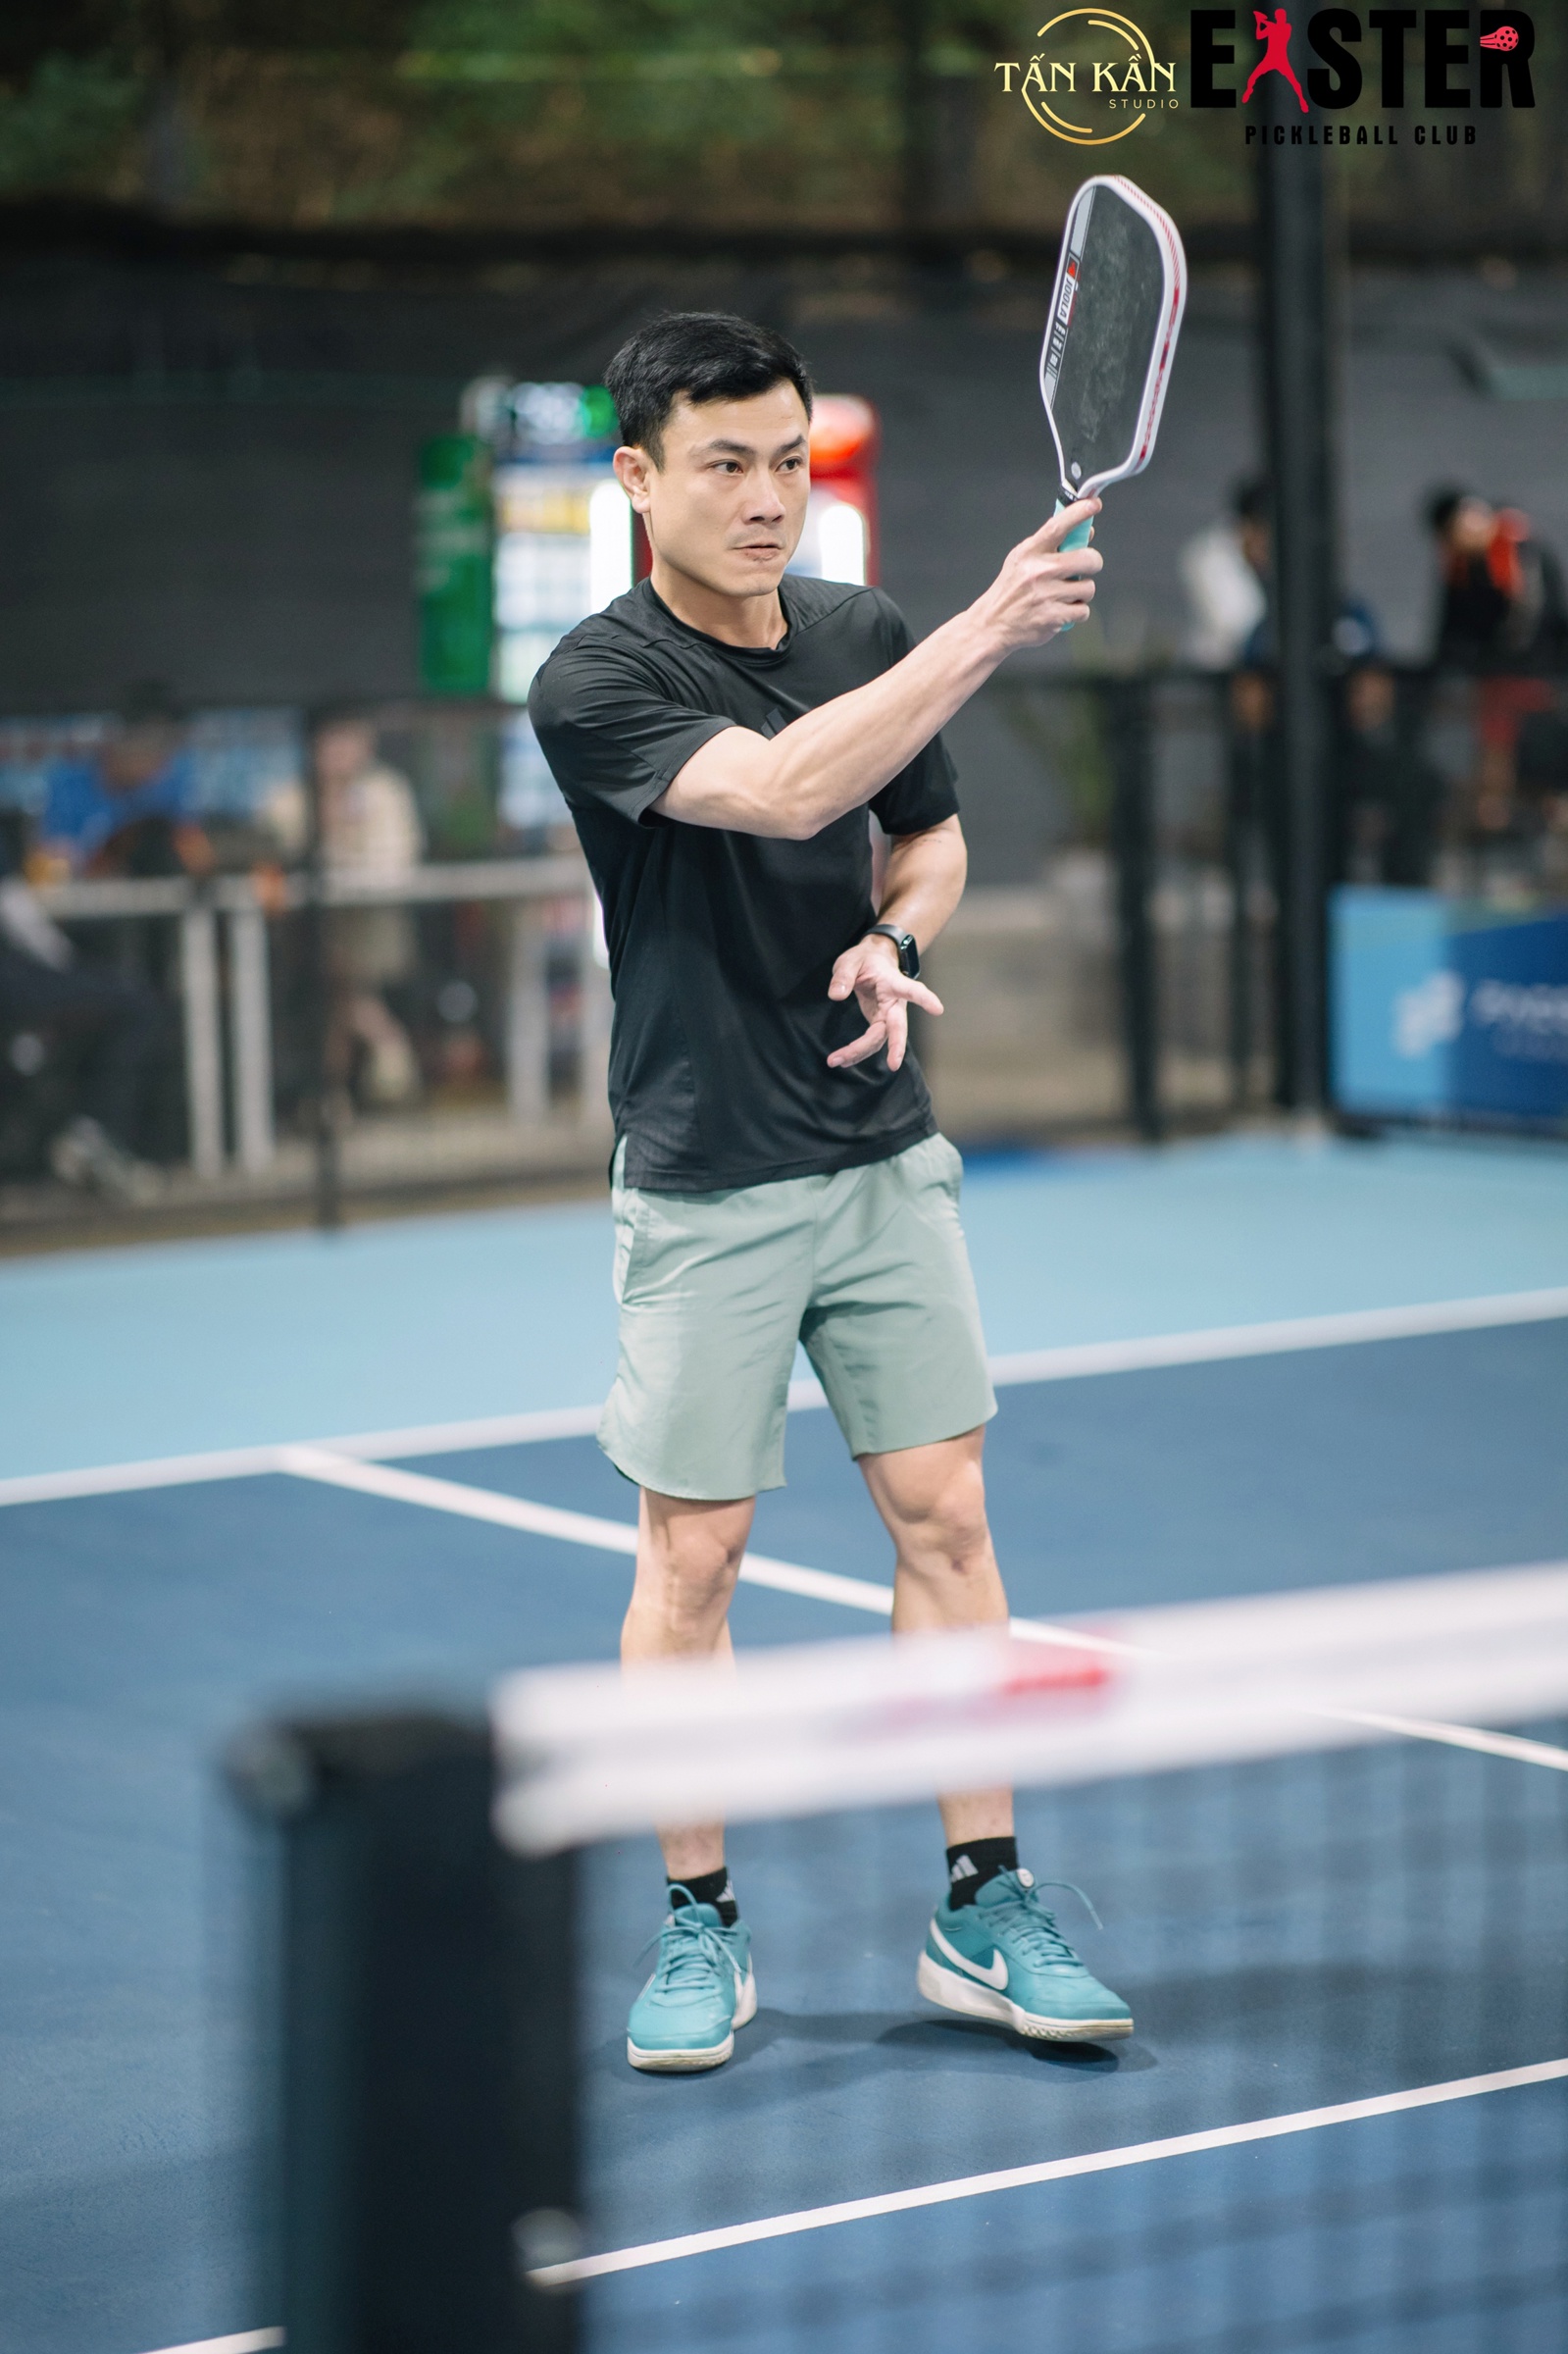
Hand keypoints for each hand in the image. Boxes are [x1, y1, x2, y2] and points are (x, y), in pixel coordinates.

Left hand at [825, 932, 943, 1072]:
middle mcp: (894, 1003)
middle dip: (896, 1046)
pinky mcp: (878, 1023)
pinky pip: (870, 1042)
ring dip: (859, 1052)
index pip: (912, 990)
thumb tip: (836, 995)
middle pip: (898, 1027)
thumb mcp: (851, 961)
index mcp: (893, 983)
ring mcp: (887, 1016)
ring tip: (835, 1060)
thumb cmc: (865, 959)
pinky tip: (843, 1060)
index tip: (937, 1009)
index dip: (924, 999)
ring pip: (879, 1039)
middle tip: (894, 1064)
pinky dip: (857, 1052)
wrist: (872, 961)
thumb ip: (843, 976)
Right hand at [972, 497, 1102, 654]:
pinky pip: (1083, 610)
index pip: (1058, 526)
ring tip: (1065, 594)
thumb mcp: (1022, 560)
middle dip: (1093, 563)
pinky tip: (1062, 610)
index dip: (1079, 513)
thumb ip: (1050, 545)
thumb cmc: (1010, 590)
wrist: (992, 624)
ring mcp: (1047, 595)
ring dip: (1082, 592)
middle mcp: (1038, 572)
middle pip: (1088, 559)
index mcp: (1029, 553)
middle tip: (1085, 568)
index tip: (1094, 505)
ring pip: (1089, 587)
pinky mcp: (1054, 618)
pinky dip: (1076, 612)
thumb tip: (1086, 533)